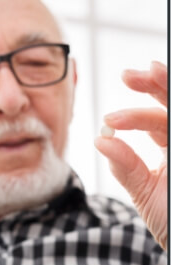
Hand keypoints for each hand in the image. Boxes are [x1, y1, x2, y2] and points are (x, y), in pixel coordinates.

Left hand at [95, 61, 166, 249]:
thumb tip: (101, 139)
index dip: (134, 117)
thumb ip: (127, 167)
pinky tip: (163, 87)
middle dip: (155, 86)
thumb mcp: (145, 193)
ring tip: (150, 72)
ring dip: (168, 88)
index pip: (156, 123)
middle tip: (129, 76)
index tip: (109, 121)